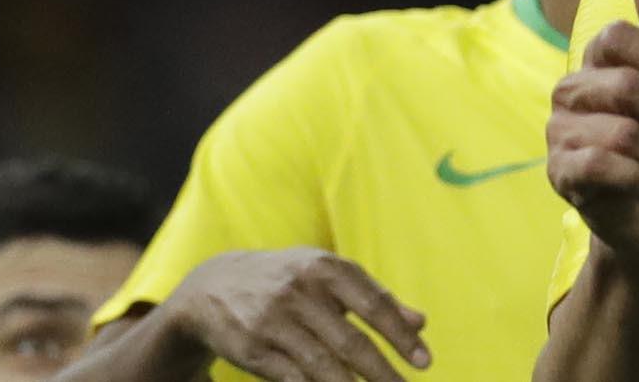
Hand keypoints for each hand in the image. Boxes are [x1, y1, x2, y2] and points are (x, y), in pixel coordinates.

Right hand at [152, 248, 428, 381]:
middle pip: (350, 341)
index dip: (401, 336)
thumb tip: (421, 323)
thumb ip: (375, 297)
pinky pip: (291, 378)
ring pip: (321, 365)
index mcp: (327, 268)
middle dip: (381, 372)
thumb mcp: (329, 276)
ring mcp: (272, 321)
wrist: (213, 284)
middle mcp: (300, 291)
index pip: (374, 304)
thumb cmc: (290, 281)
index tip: (424, 362)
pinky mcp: (250, 348)